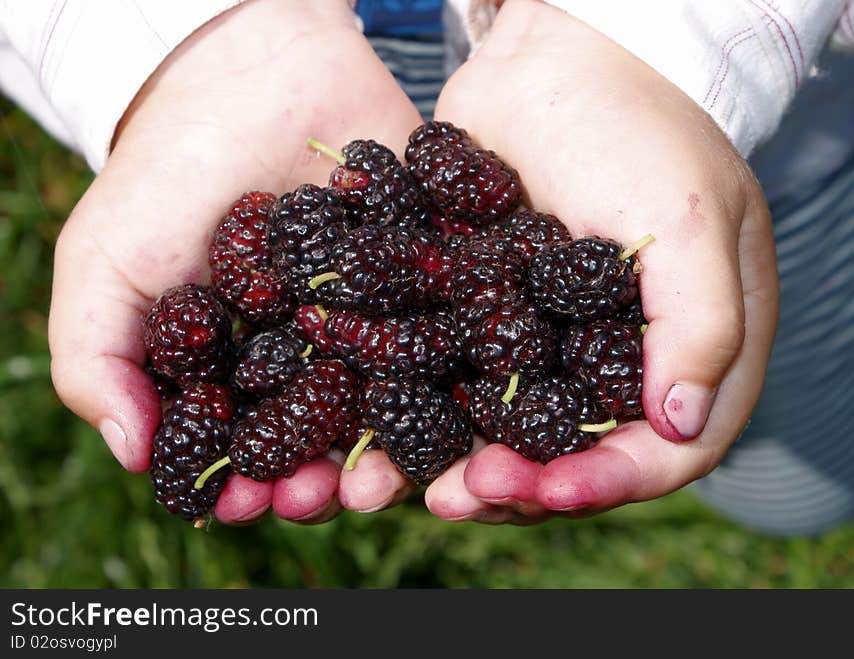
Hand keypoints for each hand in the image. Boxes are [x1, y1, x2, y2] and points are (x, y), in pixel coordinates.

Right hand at [48, 0, 422, 524]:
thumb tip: (133, 457)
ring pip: (389, 407)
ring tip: (381, 479)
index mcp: (238, 366)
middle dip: (321, 481)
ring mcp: (373, 320)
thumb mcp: (108, 262)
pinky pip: (446, 338)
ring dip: (388, 454)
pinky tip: (448, 411)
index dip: (245, 484)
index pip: (244, 446)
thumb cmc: (169, 171)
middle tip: (319, 496)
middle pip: (323, 439)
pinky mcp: (427, 279)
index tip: (246, 505)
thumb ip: (100, 357)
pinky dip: (449, 380)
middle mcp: (309, 355)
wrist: (255, 69)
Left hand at [422, 0, 779, 522]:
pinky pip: (450, 377)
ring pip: (500, 429)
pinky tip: (366, 427)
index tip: (547, 490)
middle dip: (514, 483)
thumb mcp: (691, 222)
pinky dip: (411, 405)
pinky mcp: (485, 318)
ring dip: (449, 462)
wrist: (558, 61)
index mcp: (683, 353)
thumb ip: (702, 325)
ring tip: (392, 484)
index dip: (606, 482)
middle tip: (455, 494)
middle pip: (571, 455)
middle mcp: (614, 363)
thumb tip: (683, 425)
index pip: (662, 451)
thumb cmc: (641, 132)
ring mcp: (545, 344)